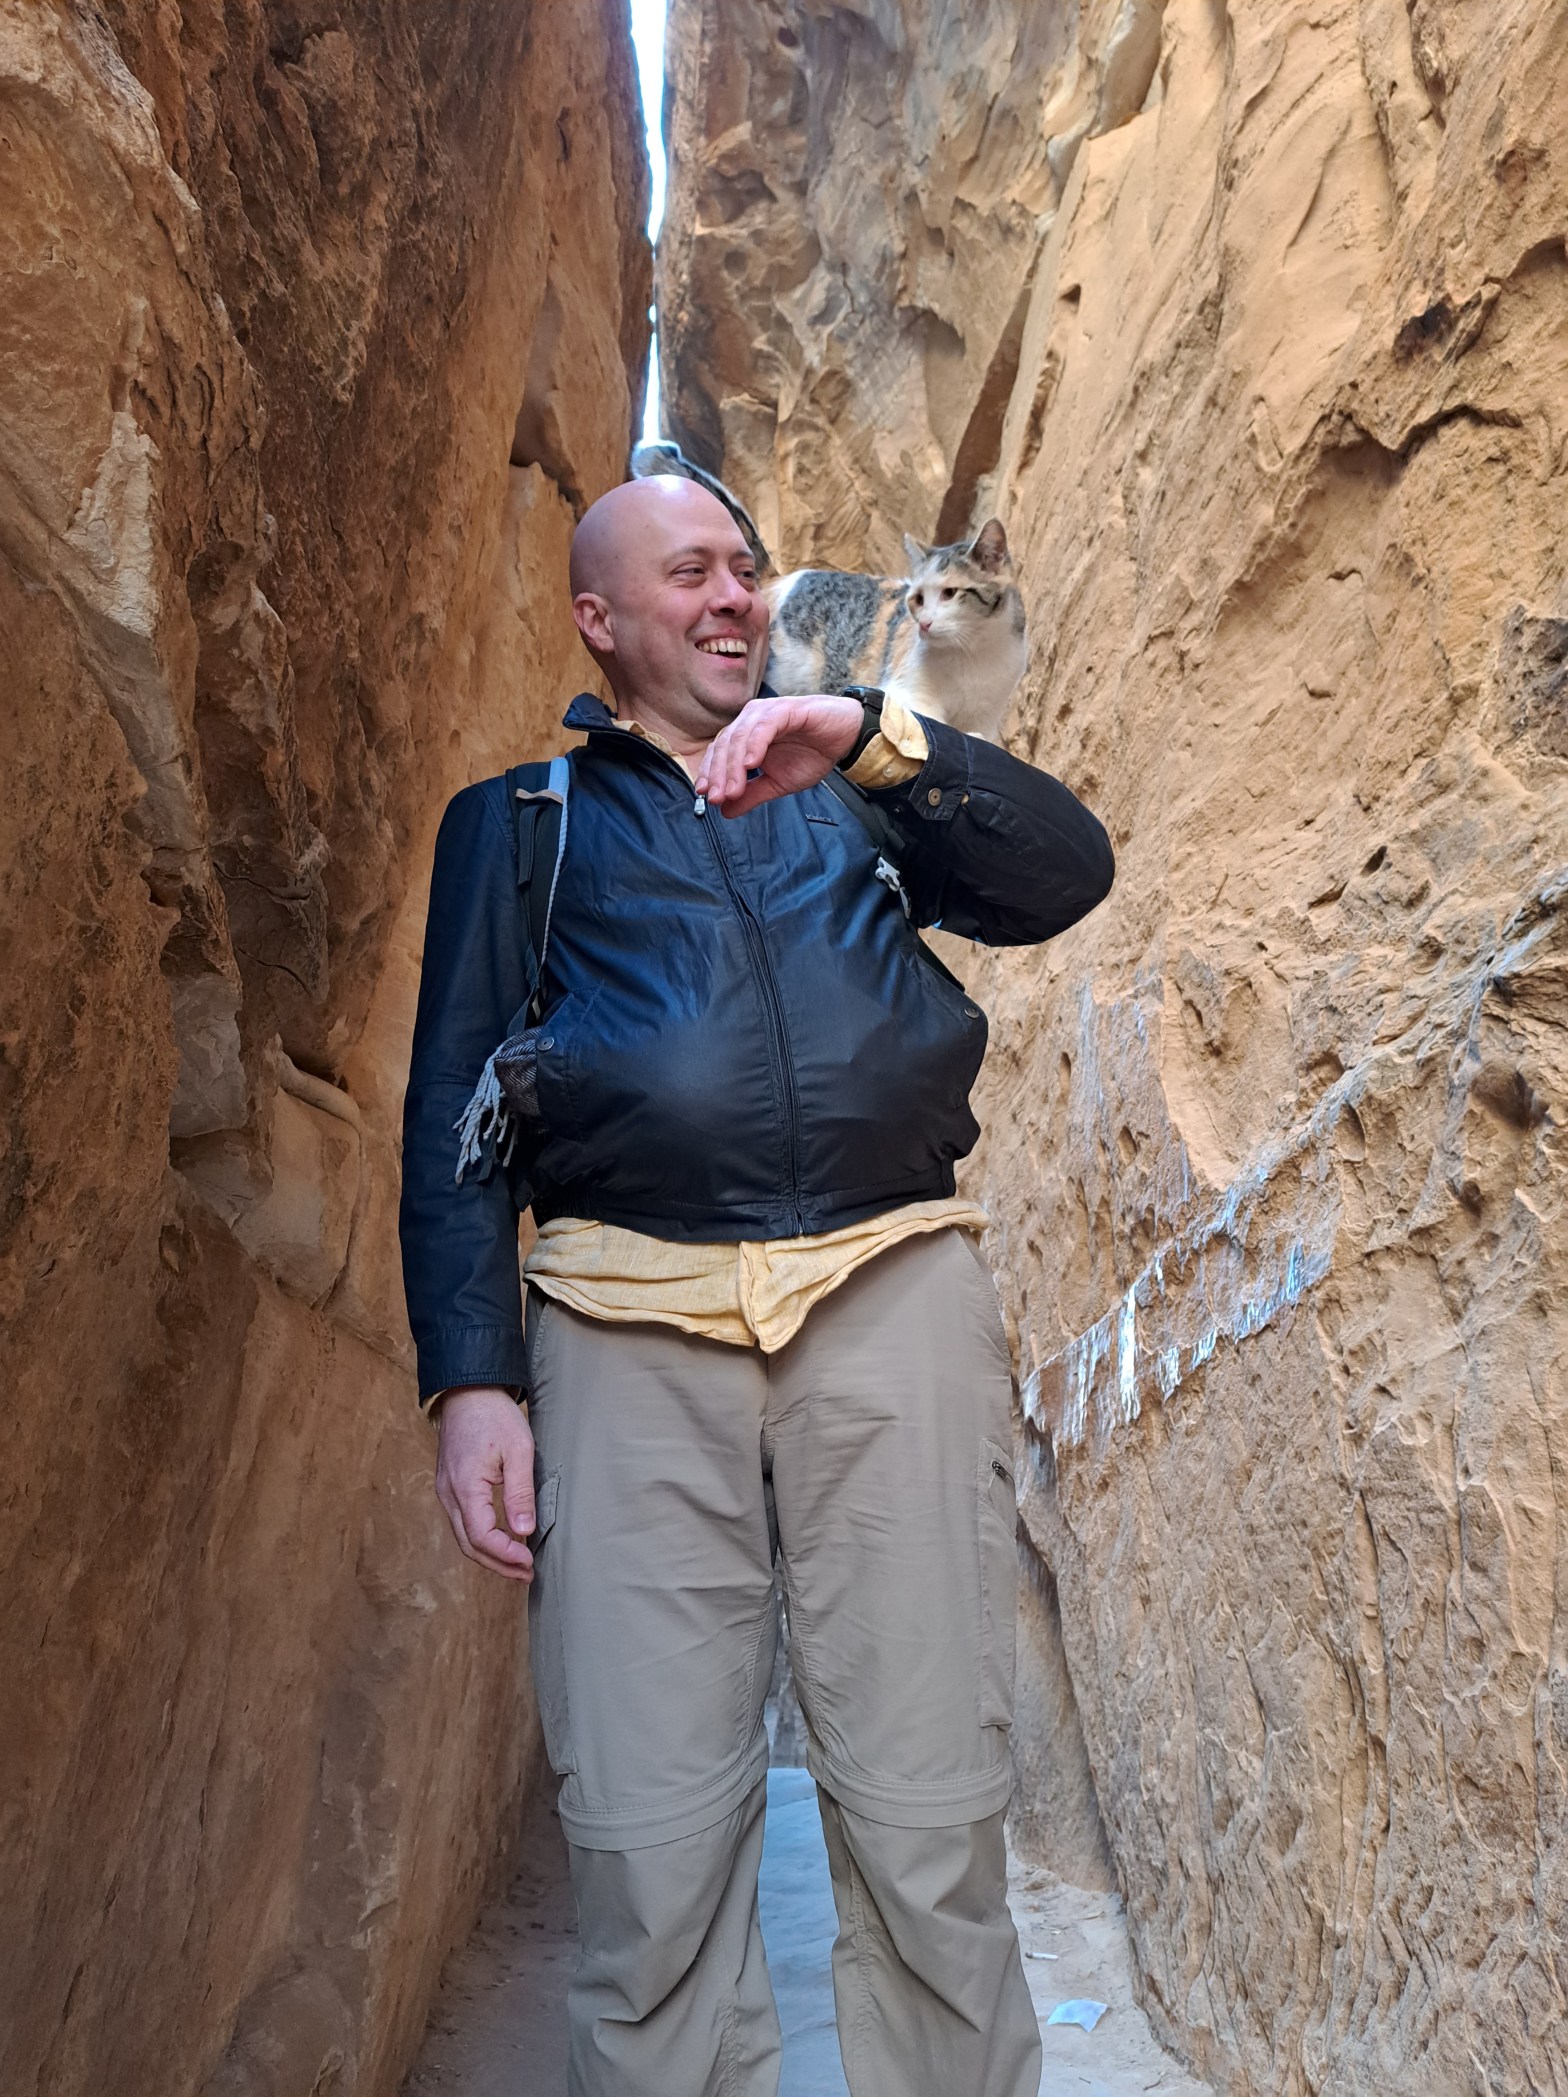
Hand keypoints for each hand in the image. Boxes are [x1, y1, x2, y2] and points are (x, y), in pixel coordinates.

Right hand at [434, 1386, 536, 1581]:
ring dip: (489, 1555)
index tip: (530, 1561)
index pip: (482, 1537)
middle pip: (469, 1545)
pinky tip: (501, 1540)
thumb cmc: (494, 1415)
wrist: (468, 1390)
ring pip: (463, 1537)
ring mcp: (445, 1491)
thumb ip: (520, 1492)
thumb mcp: (518, 1450)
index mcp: (465, 1488)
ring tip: (517, 1564)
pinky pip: (462, 1522)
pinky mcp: (449, 1486)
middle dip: (498, 1565)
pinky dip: (480, 1539)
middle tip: (526, 1574)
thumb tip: (523, 1531)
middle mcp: (449, 1494)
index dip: (506, 1555)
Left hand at [695, 694, 861, 815]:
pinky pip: (765, 727)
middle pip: (725, 744)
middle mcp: (751, 720)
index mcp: (746, 735)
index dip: (710, 774)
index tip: (706, 797)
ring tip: (733, 789)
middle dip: (718, 774)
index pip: (719, 752)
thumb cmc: (812, 754)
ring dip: (734, 765)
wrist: (845, 737)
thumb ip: (752, 794)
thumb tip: (725, 812)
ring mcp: (767, 713)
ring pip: (741, 736)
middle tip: (717, 798)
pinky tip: (751, 764)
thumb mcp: (778, 783)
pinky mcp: (786, 709)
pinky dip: (755, 744)